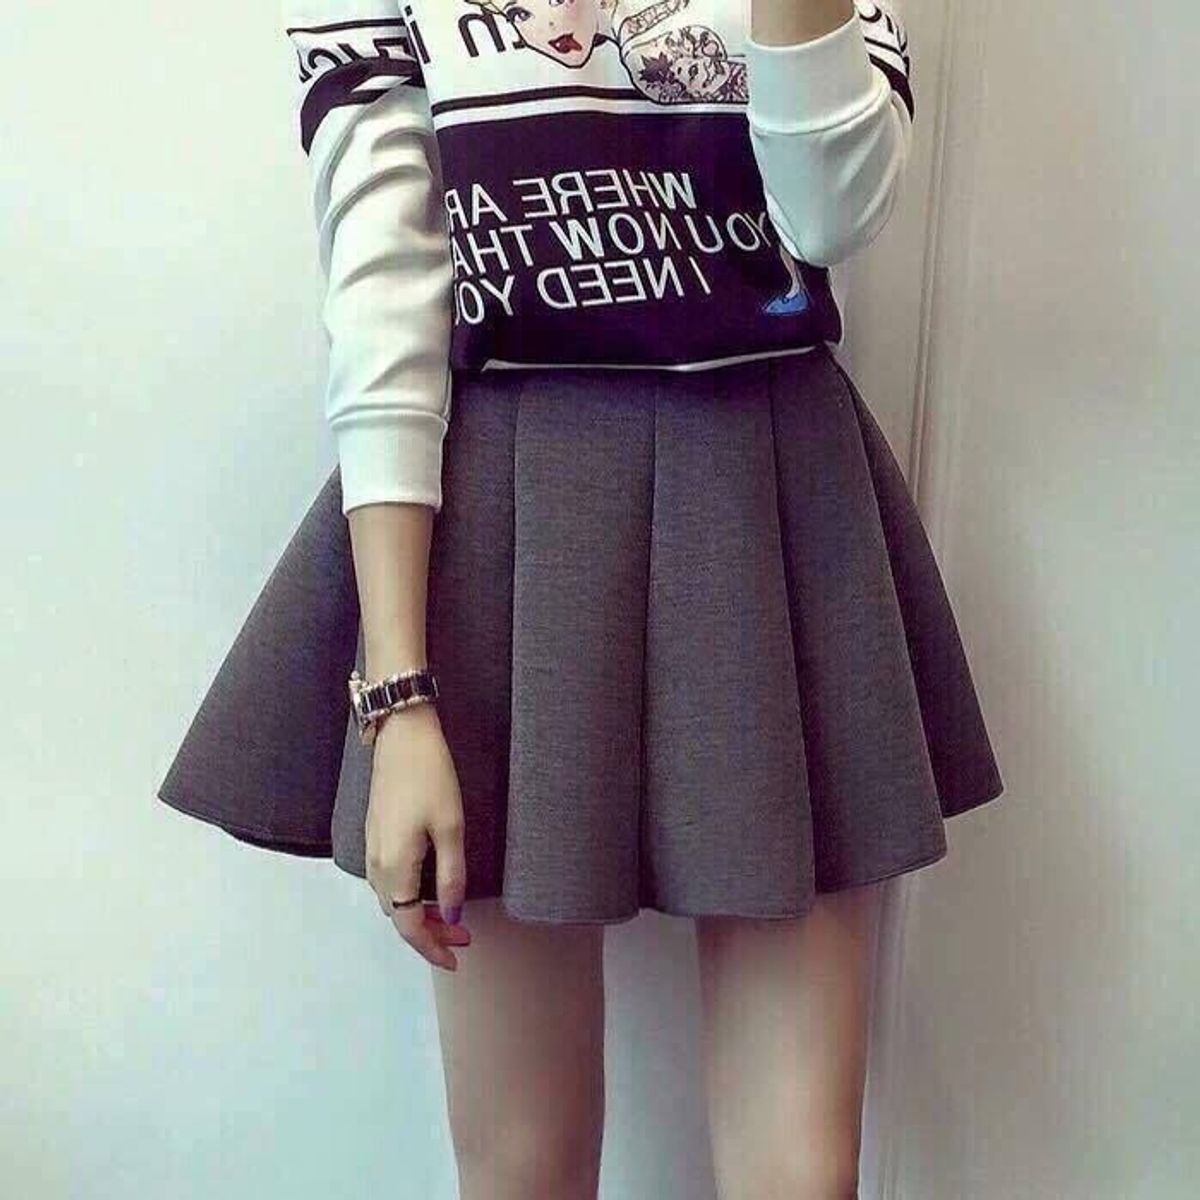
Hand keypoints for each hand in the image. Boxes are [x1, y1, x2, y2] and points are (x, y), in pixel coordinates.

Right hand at [364, 702, 470, 970]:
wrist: (401, 734)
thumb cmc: (430, 776)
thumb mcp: (451, 827)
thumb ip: (451, 876)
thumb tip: (452, 916)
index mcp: (395, 866)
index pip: (409, 926)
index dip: (430, 948)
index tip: (455, 960)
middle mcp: (375, 864)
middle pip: (399, 916)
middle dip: (429, 933)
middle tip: (464, 937)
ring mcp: (371, 848)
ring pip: (392, 899)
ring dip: (419, 914)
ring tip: (451, 917)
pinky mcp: (374, 834)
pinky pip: (388, 881)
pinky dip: (408, 895)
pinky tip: (429, 889)